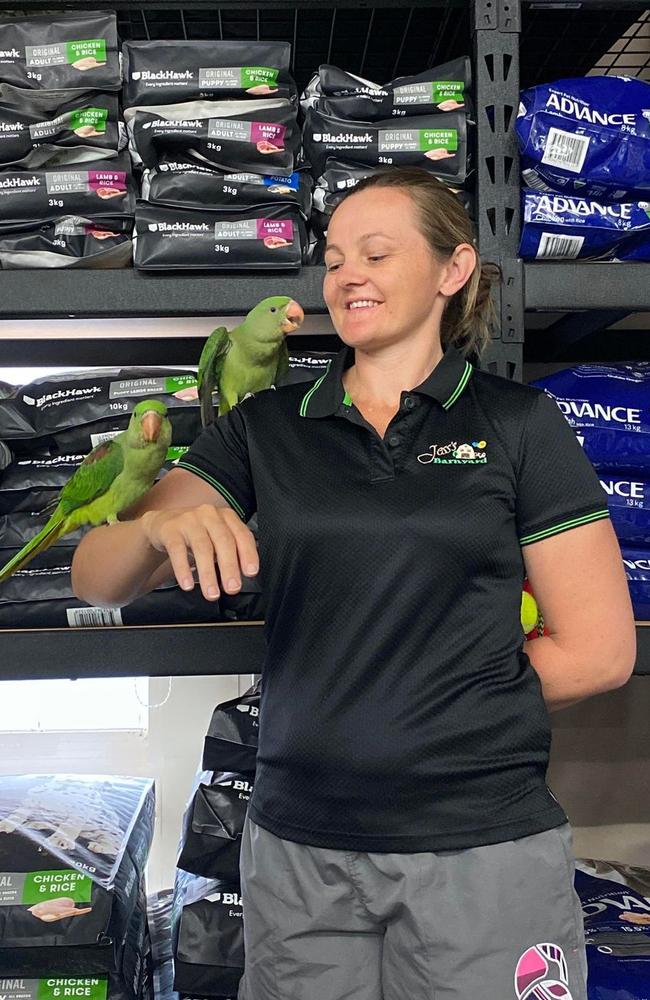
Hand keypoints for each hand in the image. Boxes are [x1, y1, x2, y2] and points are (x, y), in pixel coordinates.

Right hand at [141, 505, 258, 600]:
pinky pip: (177, 551)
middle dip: (230, 567)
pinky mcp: (170, 529)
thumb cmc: (196, 534)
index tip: (251, 572)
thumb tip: (238, 578)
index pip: (242, 535)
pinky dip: (183, 570)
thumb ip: (230, 553)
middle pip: (224, 541)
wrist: (163, 523)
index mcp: (227, 517)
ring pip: (202, 548)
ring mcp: (189, 520)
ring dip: (208, 574)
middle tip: (232, 588)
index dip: (248, 554)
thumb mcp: (216, 538)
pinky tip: (187, 584)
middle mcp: (210, 515)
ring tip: (211, 593)